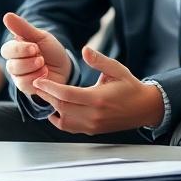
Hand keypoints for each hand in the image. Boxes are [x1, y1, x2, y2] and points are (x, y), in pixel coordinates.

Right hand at [0, 12, 71, 96]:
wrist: (64, 67)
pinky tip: (45, 74)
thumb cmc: (50, 50)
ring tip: (44, 66)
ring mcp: (19, 76)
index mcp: (15, 49)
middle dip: (28, 61)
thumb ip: (23, 28)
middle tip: (41, 58)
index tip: (35, 47)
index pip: (7, 50)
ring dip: (33, 69)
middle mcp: (14, 63)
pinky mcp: (26, 87)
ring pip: (17, 75)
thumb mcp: (40, 36)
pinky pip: (24, 85)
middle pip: (11, 65)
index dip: (20, 49)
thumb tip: (6, 15)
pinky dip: (36, 79)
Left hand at [30, 46, 163, 134]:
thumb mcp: (117, 69)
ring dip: (51, 108)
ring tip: (44, 95)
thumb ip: (99, 60)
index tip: (38, 80)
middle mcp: (93, 115)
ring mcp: (92, 126)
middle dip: (46, 96)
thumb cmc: (130, 87)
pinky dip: (59, 120)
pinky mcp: (92, 131)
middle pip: (61, 107)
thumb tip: (85, 50)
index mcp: (98, 99)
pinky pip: (70, 128)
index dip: (49, 87)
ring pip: (63, 120)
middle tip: (36, 85)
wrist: (144, 108)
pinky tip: (55, 110)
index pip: (66, 95)